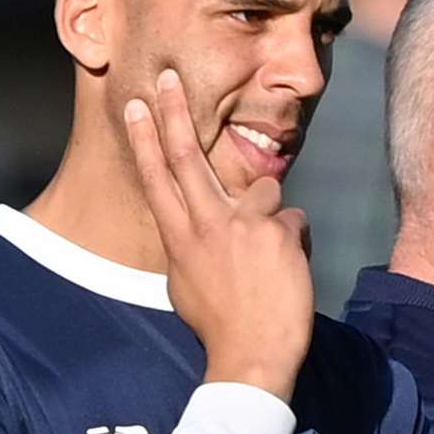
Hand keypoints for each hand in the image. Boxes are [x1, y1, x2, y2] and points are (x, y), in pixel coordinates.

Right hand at [126, 68, 313, 402]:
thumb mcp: (188, 284)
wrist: (252, 357)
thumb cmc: (220, 325)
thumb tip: (202, 222)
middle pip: (187, 158)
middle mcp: (206, 226)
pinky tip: (290, 274)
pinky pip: (294, 220)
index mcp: (180, 241)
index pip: (156, 180)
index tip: (137, 106)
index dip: (146, 140)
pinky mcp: (278, 232)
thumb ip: (194, 244)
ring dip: (271, 218)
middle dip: (175, 113)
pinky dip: (296, 243)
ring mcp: (242, 226)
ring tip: (270, 264)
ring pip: (262, 190)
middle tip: (167, 76)